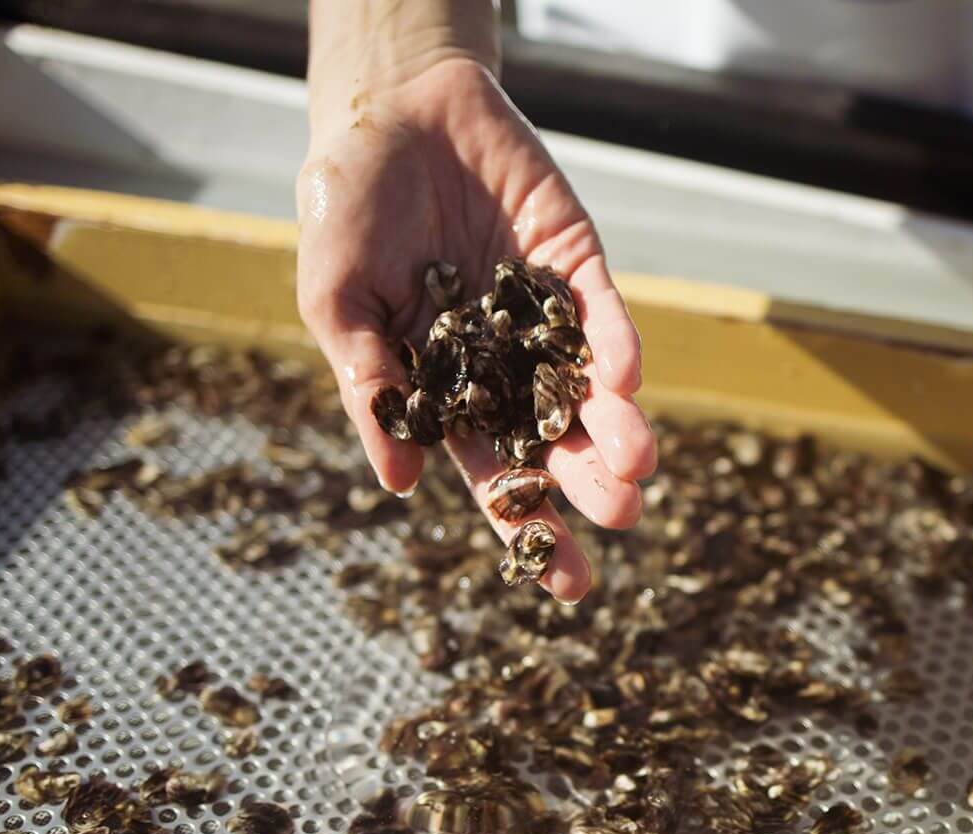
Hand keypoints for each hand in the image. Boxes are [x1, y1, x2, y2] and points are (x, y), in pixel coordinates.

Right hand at [295, 57, 652, 602]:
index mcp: (448, 394)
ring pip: (593, 390)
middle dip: (591, 484)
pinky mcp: (576, 265)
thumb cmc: (346, 211)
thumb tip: (401, 484)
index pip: (494, 476)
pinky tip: (624, 377)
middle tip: (621, 516)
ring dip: (618, 427)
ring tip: (637, 464)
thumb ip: (368, 384)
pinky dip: (613, 344)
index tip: (567, 583)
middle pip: (557, 445)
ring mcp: (546, 319)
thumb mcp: (334, 298)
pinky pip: (601, 314)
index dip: (529, 528)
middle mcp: (506, 368)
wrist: (390, 112)